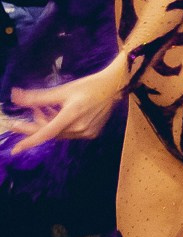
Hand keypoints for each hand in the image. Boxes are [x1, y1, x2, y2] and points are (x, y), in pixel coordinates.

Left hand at [2, 63, 125, 152]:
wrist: (114, 87)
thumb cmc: (89, 86)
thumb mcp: (63, 90)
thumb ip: (37, 97)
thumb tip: (14, 97)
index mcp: (72, 115)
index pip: (45, 133)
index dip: (29, 141)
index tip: (15, 150)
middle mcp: (79, 128)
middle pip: (50, 132)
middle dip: (37, 123)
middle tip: (31, 110)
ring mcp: (86, 132)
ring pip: (59, 133)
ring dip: (48, 123)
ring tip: (46, 109)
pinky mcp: (91, 133)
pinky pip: (69, 133)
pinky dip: (60, 125)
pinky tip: (60, 114)